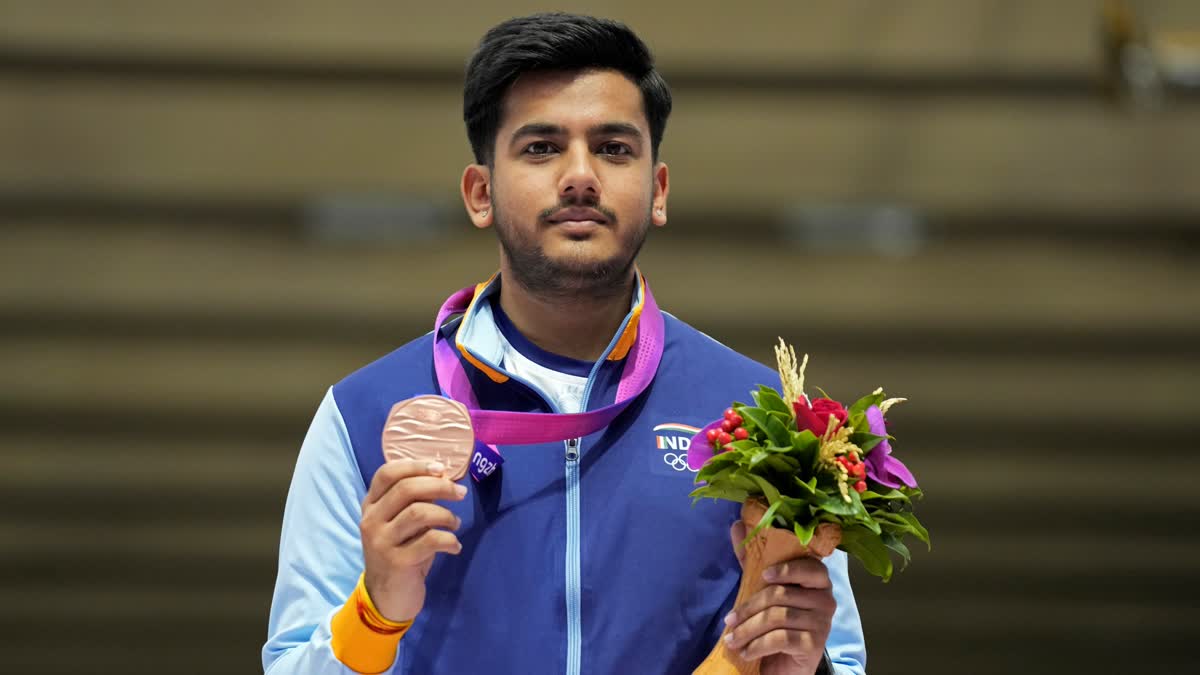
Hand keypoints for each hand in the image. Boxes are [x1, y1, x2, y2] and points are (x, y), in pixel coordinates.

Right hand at [360, 459, 466, 621]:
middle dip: (439, 486)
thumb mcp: (400, 524)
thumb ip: (414, 502)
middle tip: (460, 493)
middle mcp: (371, 521)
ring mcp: (382, 542)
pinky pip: (430, 540)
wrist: (386, 598)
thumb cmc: (399, 553)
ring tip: (455, 523)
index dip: (416, 466)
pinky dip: (449, 539)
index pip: (387, 473)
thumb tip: (444, 478)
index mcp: (370, 506)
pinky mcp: (397, 562)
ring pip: (419, 513)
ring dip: (446, 515)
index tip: (441, 469)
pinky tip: (455, 546)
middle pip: (406, 489)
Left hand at [721, 521, 835, 674]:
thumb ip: (752, 558)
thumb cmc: (777, 619)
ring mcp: (822, 622)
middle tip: (729, 621)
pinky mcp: (815, 644)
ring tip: (732, 639)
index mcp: (817, 579)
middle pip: (781, 595)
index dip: (786, 569)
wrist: (787, 662)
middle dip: (749, 609)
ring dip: (748, 630)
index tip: (763, 575)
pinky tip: (746, 651)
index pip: (809, 567)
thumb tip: (737, 525)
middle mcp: (826, 599)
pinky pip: (781, 639)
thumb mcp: (762, 586)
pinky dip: (758, 645)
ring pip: (778, 617)